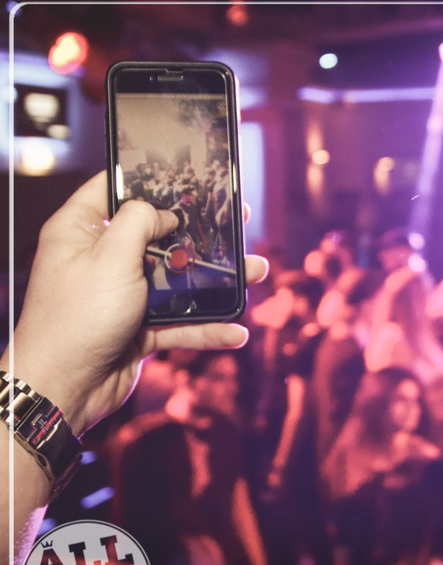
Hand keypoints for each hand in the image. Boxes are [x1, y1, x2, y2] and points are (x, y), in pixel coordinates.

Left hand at [2, 172, 268, 435]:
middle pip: (157, 236)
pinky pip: (180, 323)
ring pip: (178, 281)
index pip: (111, 190)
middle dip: (199, 233)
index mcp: (80, 232)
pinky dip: (208, 328)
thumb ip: (138, 222)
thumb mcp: (110, 257)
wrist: (65, 388)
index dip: (146, 181)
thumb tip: (162, 211)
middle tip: (235, 222)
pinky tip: (234, 331)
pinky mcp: (138, 329)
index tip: (184, 176)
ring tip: (255, 273)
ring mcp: (121, 296)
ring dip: (218, 282)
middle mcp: (100, 260)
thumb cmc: (76, 319)